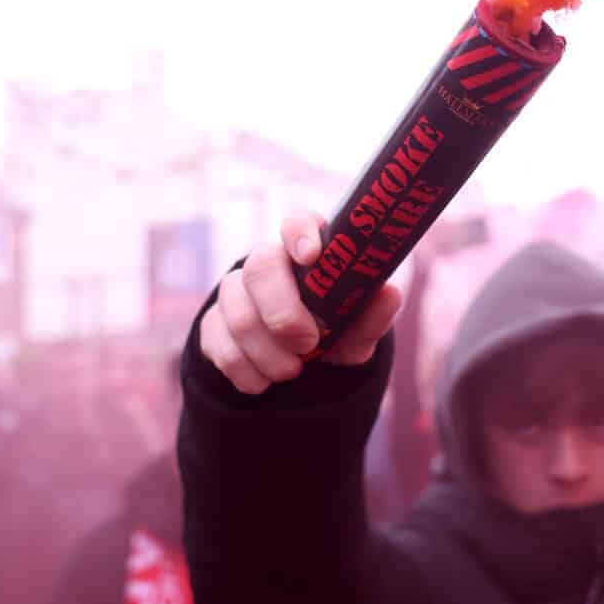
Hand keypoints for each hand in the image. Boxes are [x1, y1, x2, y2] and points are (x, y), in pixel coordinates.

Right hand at [200, 210, 402, 394]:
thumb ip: (371, 315)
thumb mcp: (357, 330)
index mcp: (306, 251)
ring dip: (270, 354)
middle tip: (308, 345)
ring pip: (240, 316)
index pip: (297, 222)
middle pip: (259, 268)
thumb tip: (390, 293)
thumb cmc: (334, 333)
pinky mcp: (213, 324)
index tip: (312, 255)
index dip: (300, 233)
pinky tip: (265, 381)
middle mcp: (266, 262)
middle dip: (283, 312)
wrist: (299, 368)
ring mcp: (234, 292)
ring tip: (292, 371)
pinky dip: (249, 373)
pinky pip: (222, 348)